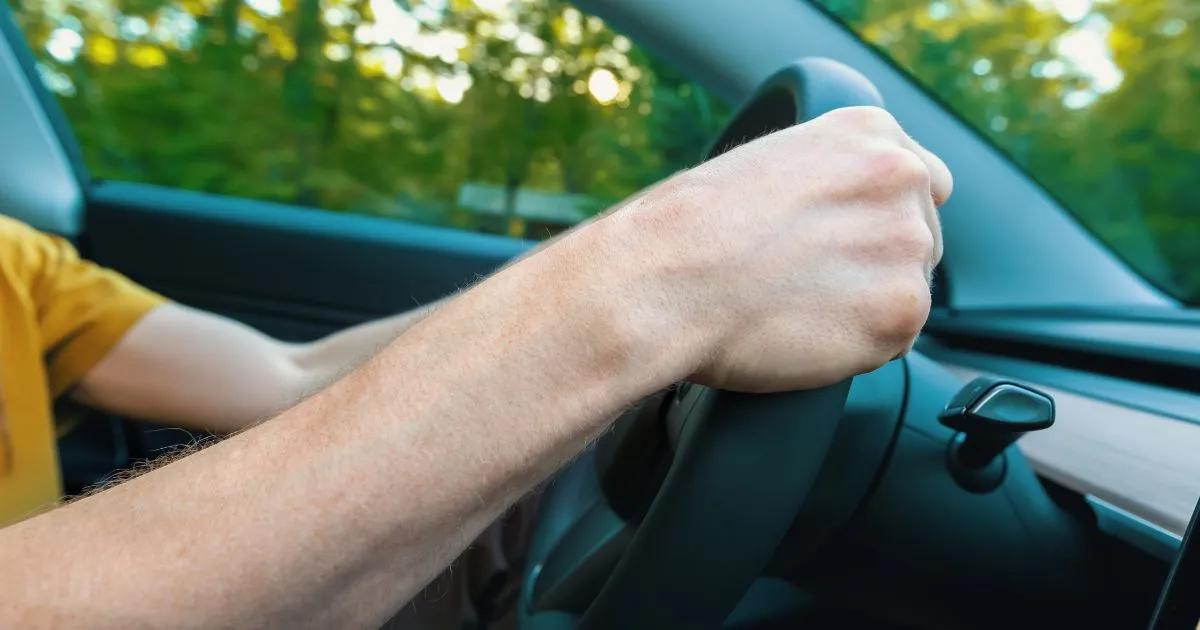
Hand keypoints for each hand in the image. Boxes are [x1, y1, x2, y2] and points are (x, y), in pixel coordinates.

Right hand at [610, 106, 951, 392]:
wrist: (661, 281)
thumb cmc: (688, 229)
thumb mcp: (767, 164)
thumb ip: (829, 178)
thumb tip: (847, 219)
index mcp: (869, 132)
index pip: (924, 182)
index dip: (879, 221)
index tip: (844, 242)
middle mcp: (901, 178)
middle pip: (920, 240)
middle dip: (874, 266)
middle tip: (806, 282)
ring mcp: (907, 244)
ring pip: (906, 291)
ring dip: (864, 308)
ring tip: (795, 306)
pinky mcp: (901, 311)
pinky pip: (893, 341)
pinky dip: (854, 348)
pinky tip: (802, 332)